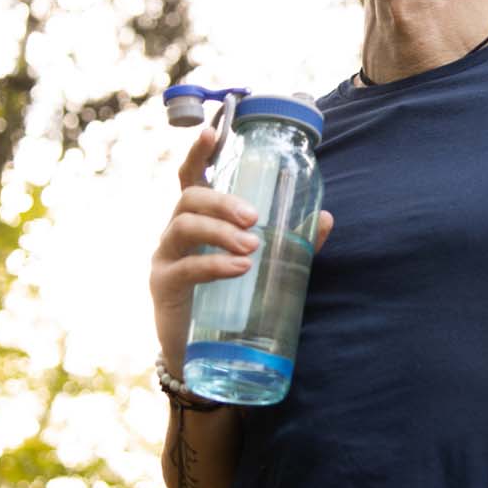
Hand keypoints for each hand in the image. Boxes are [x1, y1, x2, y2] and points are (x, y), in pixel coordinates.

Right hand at [149, 126, 334, 366]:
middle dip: (222, 201)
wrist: (204, 358)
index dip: (199, 153)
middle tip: (254, 218)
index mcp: (199, 221)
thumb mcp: (263, 268)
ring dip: (220, 231)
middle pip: (190, 198)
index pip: (192, 178)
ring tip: (252, 246)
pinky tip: (239, 269)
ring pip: (183, 226)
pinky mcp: (163, 287)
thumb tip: (324, 218)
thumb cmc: (233, 302)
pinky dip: (213, 265)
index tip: (210, 130)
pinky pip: (185, 268)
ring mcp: (166, 258)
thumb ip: (291, 245)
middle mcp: (176, 233)